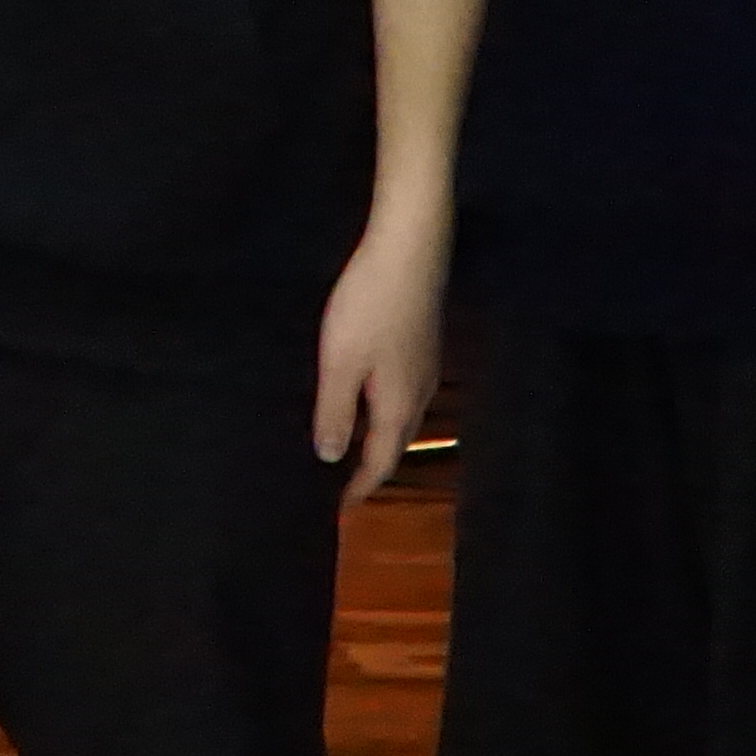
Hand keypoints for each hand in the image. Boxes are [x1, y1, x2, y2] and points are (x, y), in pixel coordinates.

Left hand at [312, 214, 447, 508]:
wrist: (409, 249)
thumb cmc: (370, 306)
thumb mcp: (341, 363)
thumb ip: (335, 412)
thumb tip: (331, 458)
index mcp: (400, 404)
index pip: (381, 460)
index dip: (360, 486)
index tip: (338, 506)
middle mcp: (420, 391)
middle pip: (394, 441)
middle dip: (369, 464)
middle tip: (339, 480)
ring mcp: (424, 365)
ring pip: (399, 414)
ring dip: (374, 434)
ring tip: (346, 442)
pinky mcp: (421, 342)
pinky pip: (400, 390)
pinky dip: (379, 406)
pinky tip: (361, 393)